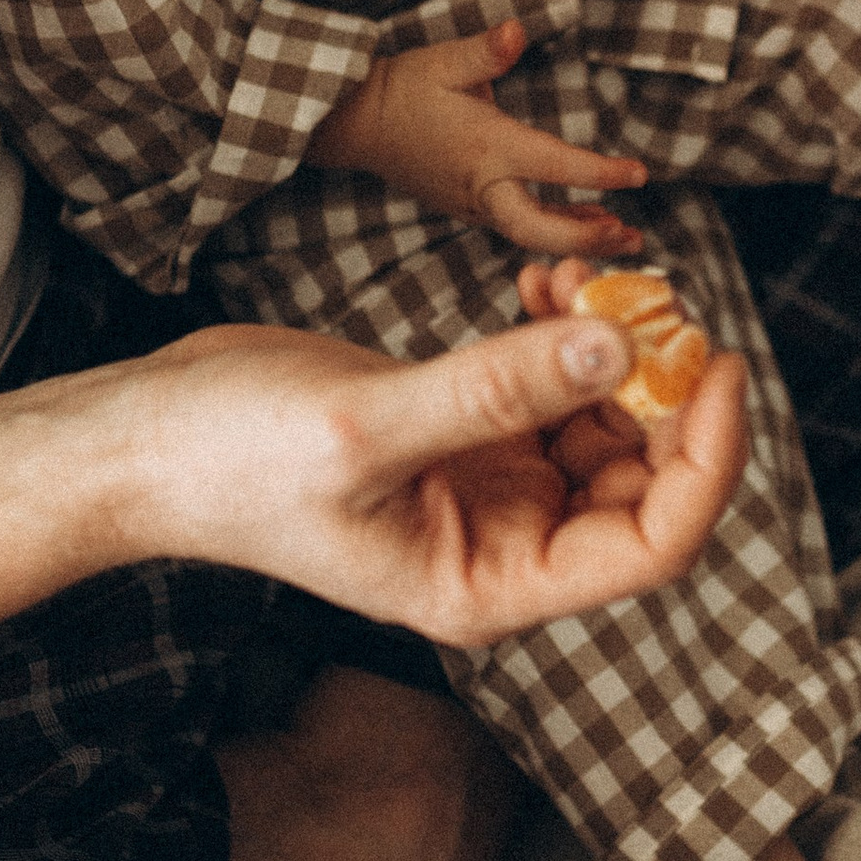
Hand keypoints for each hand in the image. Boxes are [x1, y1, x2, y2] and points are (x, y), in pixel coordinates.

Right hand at [111, 307, 747, 644]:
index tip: (715, 365)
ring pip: (605, 422)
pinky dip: (565, 332)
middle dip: (661, 389)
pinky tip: (541, 283)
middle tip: (649, 296)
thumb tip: (619, 347)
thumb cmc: (233, 461)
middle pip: (643, 480)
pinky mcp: (468, 433)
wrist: (145, 440)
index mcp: (493, 585)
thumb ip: (494, 391)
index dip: (705, 460)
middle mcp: (506, 547)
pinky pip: (554, 386)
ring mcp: (490, 488)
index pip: (652, 543)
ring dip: (612, 347)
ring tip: (573, 275)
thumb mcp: (368, 425)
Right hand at [309, 18, 647, 251]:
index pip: (553, 166)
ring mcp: (473, 203)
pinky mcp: (468, 207)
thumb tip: (516, 31)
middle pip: (539, 229)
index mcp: (485, 147)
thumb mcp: (444, 60)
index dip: (599, 173)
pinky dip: (554, 227)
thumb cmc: (404, 88)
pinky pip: (517, 225)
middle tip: (631, 235)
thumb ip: (485, 51)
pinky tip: (587, 221)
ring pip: (531, 234)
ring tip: (625, 237)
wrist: (356, 124)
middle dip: (587, 239)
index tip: (639, 174)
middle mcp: (482, 185)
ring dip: (577, 238)